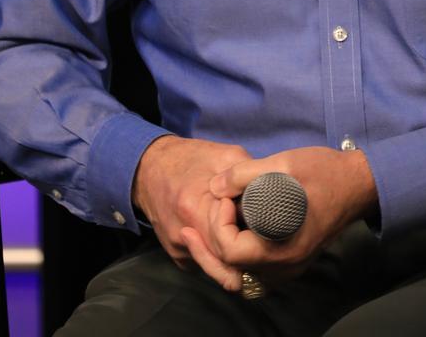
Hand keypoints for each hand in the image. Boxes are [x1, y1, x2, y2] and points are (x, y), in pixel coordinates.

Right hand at [131, 134, 251, 289]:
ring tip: (252, 239)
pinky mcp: (178, 257)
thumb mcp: (225, 156)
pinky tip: (233, 238)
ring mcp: (179, 251)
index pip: (231, 243)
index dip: (251, 235)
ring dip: (237, 260)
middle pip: (226, 266)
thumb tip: (274, 195)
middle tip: (264, 237)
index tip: (260, 217)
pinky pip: (208, 265)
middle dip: (249, 256)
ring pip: (218, 270)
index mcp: (195, 209)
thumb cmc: (189, 158)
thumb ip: (248, 176)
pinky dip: (223, 258)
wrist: (150, 168)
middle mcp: (184, 236)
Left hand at [181, 145, 377, 288]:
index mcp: (282, 247)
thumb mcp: (283, 164)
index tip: (225, 195)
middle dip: (211, 240)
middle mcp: (284, 268)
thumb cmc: (323, 172)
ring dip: (221, 250)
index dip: (219, 223)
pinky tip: (232, 229)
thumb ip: (243, 175)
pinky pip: (255, 267)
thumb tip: (213, 187)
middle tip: (198, 217)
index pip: (231, 251)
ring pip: (241, 273)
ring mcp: (289, 267)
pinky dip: (238, 253)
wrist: (357, 183)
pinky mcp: (291, 259)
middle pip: (232, 268)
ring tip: (207, 226)